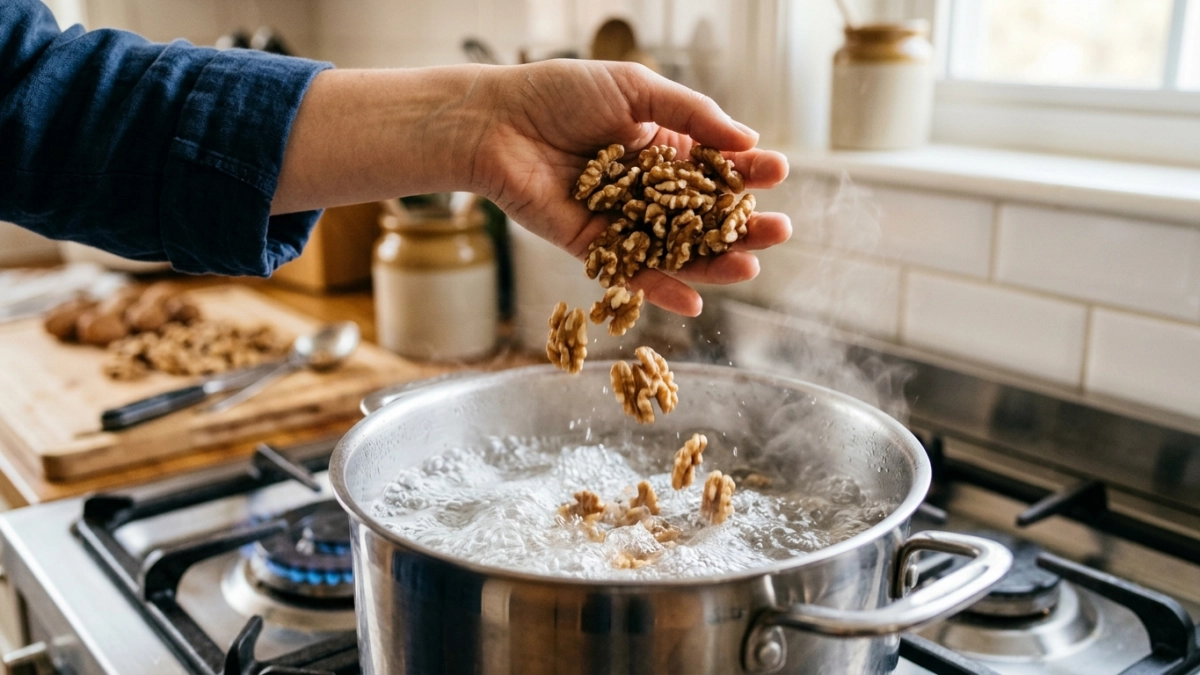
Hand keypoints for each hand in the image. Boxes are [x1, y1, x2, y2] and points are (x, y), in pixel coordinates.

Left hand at [469, 60, 790, 315]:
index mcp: (660, 147)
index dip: (746, 171)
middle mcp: (646, 188)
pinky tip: (695, 301)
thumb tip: (747, 138)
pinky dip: (662, 288)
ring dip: (714, 261)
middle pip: (703, 215)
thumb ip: (691, 115)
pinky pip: (632, 273)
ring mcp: (622, 221)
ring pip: (676, 249)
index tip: (777, 172)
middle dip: (742, 224)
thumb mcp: (635, 90)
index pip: (714, 166)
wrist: (496, 123)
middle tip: (780, 230)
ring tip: (751, 266)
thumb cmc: (561, 94)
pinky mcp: (592, 249)